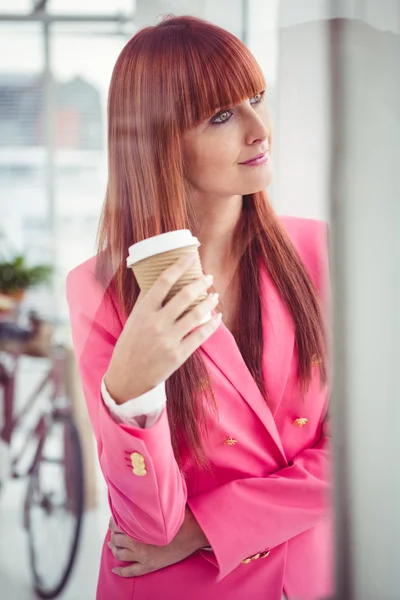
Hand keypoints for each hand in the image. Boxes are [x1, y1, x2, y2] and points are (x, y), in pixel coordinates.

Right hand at [104, 253, 221, 402]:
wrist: (127, 377)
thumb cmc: (130, 345)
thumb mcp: (133, 320)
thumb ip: (146, 301)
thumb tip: (160, 279)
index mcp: (143, 311)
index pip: (164, 281)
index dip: (180, 265)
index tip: (191, 256)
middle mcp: (156, 323)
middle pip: (185, 295)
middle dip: (200, 283)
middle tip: (208, 277)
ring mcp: (168, 339)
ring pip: (196, 314)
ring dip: (209, 301)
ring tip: (214, 295)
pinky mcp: (179, 355)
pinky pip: (201, 335)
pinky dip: (212, 324)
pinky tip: (217, 317)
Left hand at [108, 506, 209, 576]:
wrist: (194, 532)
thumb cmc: (180, 515)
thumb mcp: (163, 504)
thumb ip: (150, 502)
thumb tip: (143, 491)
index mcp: (139, 526)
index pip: (118, 524)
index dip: (114, 521)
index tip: (115, 518)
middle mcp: (137, 542)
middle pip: (117, 539)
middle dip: (113, 535)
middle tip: (113, 532)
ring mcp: (143, 556)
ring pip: (120, 555)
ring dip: (114, 549)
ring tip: (112, 545)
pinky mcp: (150, 566)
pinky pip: (131, 571)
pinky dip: (121, 571)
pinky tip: (115, 570)